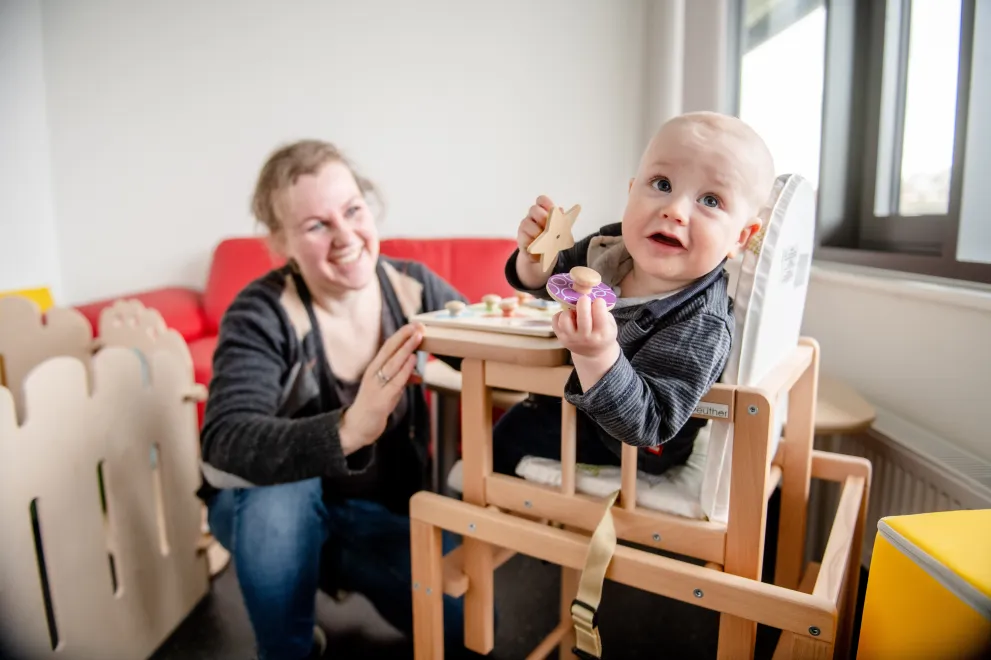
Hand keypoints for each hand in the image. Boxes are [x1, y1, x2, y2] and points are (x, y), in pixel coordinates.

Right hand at [339, 322, 423, 453]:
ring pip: (392, 364)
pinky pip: (395, 382)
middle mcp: (373, 374)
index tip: (414, 324)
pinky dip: (405, 370)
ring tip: (417, 337)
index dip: (401, 335)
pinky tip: (412, 361)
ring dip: (406, 349)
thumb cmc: (374, 405)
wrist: (357, 427)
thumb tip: (418, 373)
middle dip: (405, 337)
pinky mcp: (380, 400)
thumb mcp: (389, 389)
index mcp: (374, 368)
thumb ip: (402, 379)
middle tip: (418, 326)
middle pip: (389, 351)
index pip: (388, 347)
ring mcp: (376, 386)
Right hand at [515, 195, 555, 288]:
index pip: (541, 200)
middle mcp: (531, 217)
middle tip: (550, 226)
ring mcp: (524, 228)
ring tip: (545, 240)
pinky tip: (539, 251)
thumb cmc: (551, 239)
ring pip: (526, 223)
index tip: (553, 209)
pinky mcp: (520, 240)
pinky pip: (524, 239)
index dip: (547, 203)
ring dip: (537, 232)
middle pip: (533, 209)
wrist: (541, 256)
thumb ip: (560, 221)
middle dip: (543, 217)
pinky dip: (533, 245)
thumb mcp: (559, 230)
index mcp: (542, 212)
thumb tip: (561, 210)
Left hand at [553, 296, 617, 358]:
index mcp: (602, 333)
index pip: (600, 313)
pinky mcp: (561, 338)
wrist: (593, 354)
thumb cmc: (603, 334)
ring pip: (565, 319)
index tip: (598, 301)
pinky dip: (560, 315)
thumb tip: (590, 299)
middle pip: (582, 316)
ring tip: (575, 312)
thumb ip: (603, 313)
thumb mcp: (610, 325)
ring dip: (569, 311)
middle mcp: (586, 338)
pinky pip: (555, 321)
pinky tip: (568, 317)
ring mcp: (572, 339)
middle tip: (584, 298)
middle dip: (583, 302)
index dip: (599, 302)